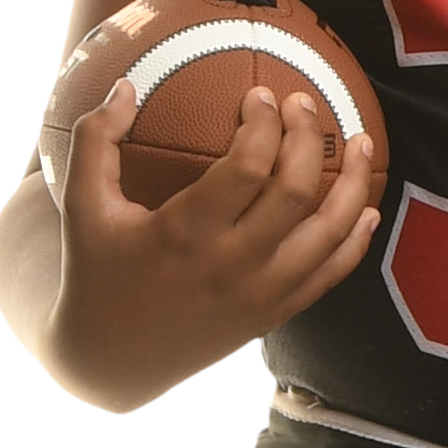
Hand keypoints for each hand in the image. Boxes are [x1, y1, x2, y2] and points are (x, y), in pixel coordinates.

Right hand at [39, 60, 382, 413]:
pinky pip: (332, 274)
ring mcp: (261, 296)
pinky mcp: (275, 315)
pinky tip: (366, 209)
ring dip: (355, 182)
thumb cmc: (95, 275)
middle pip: (297, 191)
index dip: (264, 123)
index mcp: (186, 234)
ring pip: (330, 233)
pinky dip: (355, 239)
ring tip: (361, 142)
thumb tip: (125, 84)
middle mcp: (232, 267)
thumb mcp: (82, 209)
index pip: (247, 166)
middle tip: (304, 104)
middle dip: (309, 137)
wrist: (112, 364)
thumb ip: (95, 141)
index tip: (262, 95)